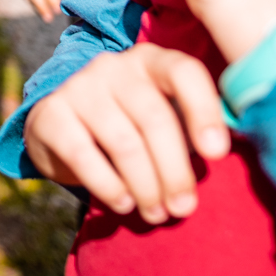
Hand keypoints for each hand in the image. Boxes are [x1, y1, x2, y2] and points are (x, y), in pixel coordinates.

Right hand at [23, 43, 230, 223]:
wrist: (61, 129)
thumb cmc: (130, 128)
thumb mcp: (162, 118)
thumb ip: (191, 131)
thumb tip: (225, 158)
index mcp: (151, 61)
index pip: (184, 72)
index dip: (204, 111)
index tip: (217, 154)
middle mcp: (114, 66)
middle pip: (154, 117)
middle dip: (174, 171)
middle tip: (183, 208)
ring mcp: (79, 86)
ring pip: (124, 142)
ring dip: (146, 186)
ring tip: (156, 214)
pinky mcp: (50, 112)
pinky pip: (83, 155)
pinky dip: (109, 186)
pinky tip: (123, 203)